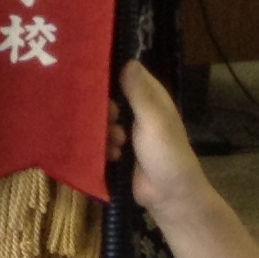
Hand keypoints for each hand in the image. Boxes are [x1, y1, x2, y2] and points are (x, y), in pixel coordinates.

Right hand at [113, 59, 207, 217]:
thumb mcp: (154, 121)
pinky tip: (113, 156)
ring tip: (117, 144)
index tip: (89, 76)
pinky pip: (99, 139)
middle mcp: (138, 110)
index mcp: (150, 97)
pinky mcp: (117, 148)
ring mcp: (127, 130)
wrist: (169, 196)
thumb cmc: (168, 154)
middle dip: (103, 109)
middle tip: (110, 119)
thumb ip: (139, 93)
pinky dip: (103, 147)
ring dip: (104, 132)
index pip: (125, 73)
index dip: (107, 72)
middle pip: (107, 96)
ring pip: (100, 119)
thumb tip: (128, 60)